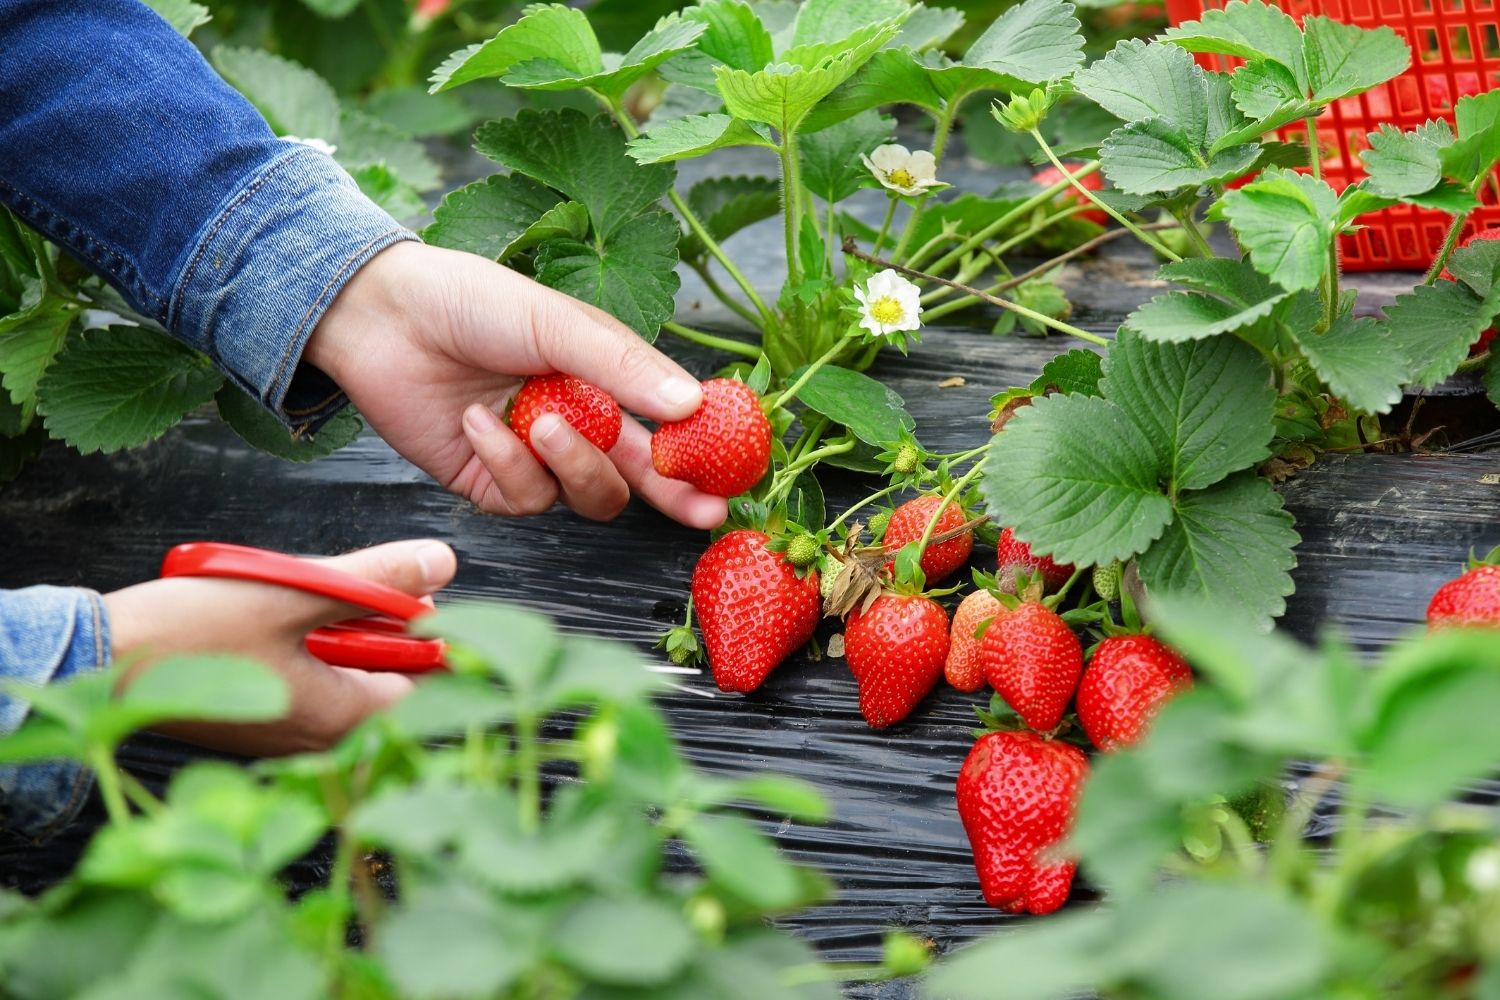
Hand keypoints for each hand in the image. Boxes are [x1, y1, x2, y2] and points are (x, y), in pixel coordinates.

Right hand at [102, 539, 456, 754]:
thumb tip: (442, 561)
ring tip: (294, 595)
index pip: (426, 680)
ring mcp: (286, 733)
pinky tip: (271, 615)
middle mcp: (319, 741)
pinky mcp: (258, 720)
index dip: (426, 631)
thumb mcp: (295, 591)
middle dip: (376, 625)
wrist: (99, 659)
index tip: (405, 594)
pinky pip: (307, 678)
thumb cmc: (191, 632)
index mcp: (341, 720)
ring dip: (336, 629)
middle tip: (339, 586)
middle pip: (386, 676)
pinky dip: (304, 643)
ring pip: (344, 672)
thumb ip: (376, 581)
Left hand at [305, 242, 727, 528]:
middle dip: (671, 494)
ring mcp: (534, 456)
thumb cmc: (470, 301)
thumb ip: (622, 365)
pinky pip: (524, 499)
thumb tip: (690, 404)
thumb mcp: (557, 321)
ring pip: (587, 494)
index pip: (665, 425)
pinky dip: (505, 463)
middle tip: (699, 510)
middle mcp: (576, 421)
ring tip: (536, 421)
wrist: (380, 316)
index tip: (732, 471)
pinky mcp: (490, 482)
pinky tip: (477, 422)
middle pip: (638, 476)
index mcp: (602, 378)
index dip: (699, 451)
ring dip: (569, 463)